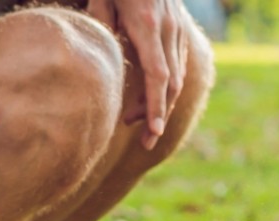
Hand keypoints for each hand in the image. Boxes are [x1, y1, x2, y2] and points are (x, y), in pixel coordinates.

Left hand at [87, 0, 189, 149]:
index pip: (157, 76)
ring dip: (160, 102)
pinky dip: (166, 84)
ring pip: (177, 75)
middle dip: (158, 114)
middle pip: (170, 83)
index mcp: (146, 24)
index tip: (152, 132)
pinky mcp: (178, 24)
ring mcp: (176, 27)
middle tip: (143, 139)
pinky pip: (177, 62)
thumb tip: (104, 56)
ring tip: (135, 118)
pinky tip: (150, 94)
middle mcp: (167, 28)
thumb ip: (101, 24)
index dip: (156, 107)